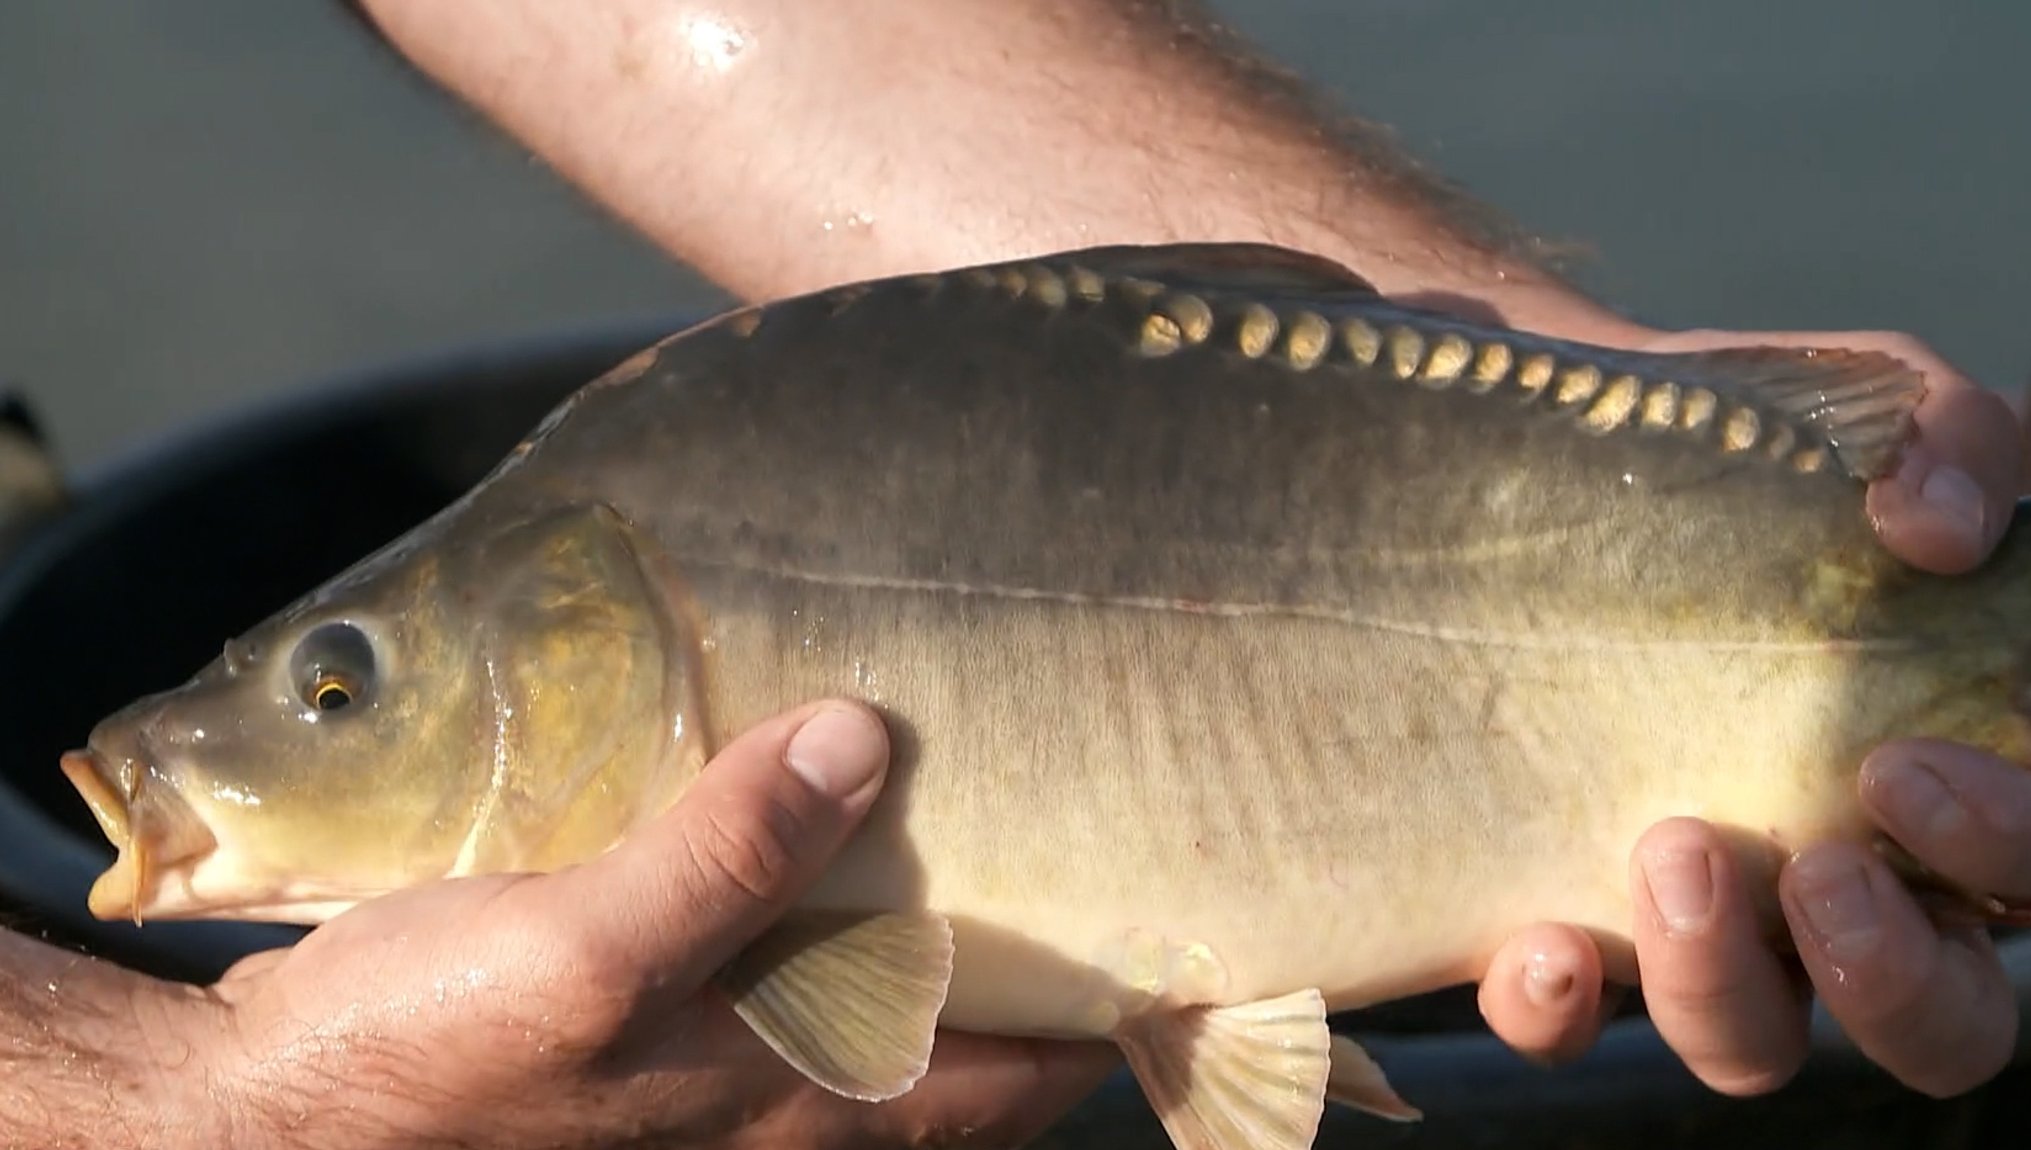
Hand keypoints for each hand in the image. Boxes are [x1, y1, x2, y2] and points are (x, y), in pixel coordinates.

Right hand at [175, 699, 1115, 1149]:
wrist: (255, 1131)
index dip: (1104, 1006)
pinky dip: (816, 916)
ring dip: (918, 927)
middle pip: (957, 1045)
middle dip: (1024, 956)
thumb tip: (859, 743)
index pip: (1015, 1076)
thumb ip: (722, 860)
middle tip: (1067, 825)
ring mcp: (712, 1095)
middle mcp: (779, 1120)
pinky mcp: (646, 1050)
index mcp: (798, 1119)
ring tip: (946, 805)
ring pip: (872, 1014)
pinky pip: (778, 988)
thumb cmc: (414, 1072)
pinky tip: (793, 827)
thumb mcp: (576, 959)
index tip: (1167, 908)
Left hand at [1474, 328, 2030, 1097]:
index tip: (1902, 768)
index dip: (2012, 851)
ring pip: (1755, 1043)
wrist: (1534, 454)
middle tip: (1814, 864)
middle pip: (1937, 1019)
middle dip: (1893, 972)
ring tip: (1670, 852)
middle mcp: (1841, 875)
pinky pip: (1564, 1022)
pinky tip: (1538, 943)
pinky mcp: (1557, 913)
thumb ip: (1942, 436)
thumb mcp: (1857, 398)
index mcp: (1951, 778)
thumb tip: (1932, 528)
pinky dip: (1556, 1009)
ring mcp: (1696, 912)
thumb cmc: (1730, 443)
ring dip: (1724, 989)